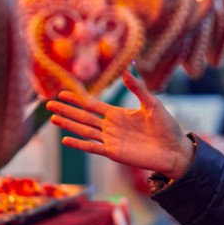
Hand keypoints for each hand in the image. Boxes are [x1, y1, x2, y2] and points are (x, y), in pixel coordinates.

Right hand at [46, 70, 195, 180]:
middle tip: (49, 104)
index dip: (78, 99)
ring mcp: (111, 140)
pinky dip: (79, 144)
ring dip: (69, 124)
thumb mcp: (152, 104)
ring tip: (53, 118)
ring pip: (84, 131)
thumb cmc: (167, 127)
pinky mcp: (114, 153)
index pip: (92, 105)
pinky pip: (92, 148)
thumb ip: (138, 89)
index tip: (62, 92)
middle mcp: (111, 127)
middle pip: (83, 117)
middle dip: (67, 110)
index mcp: (118, 114)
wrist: (174, 150)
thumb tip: (126, 71)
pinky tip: (65, 140)